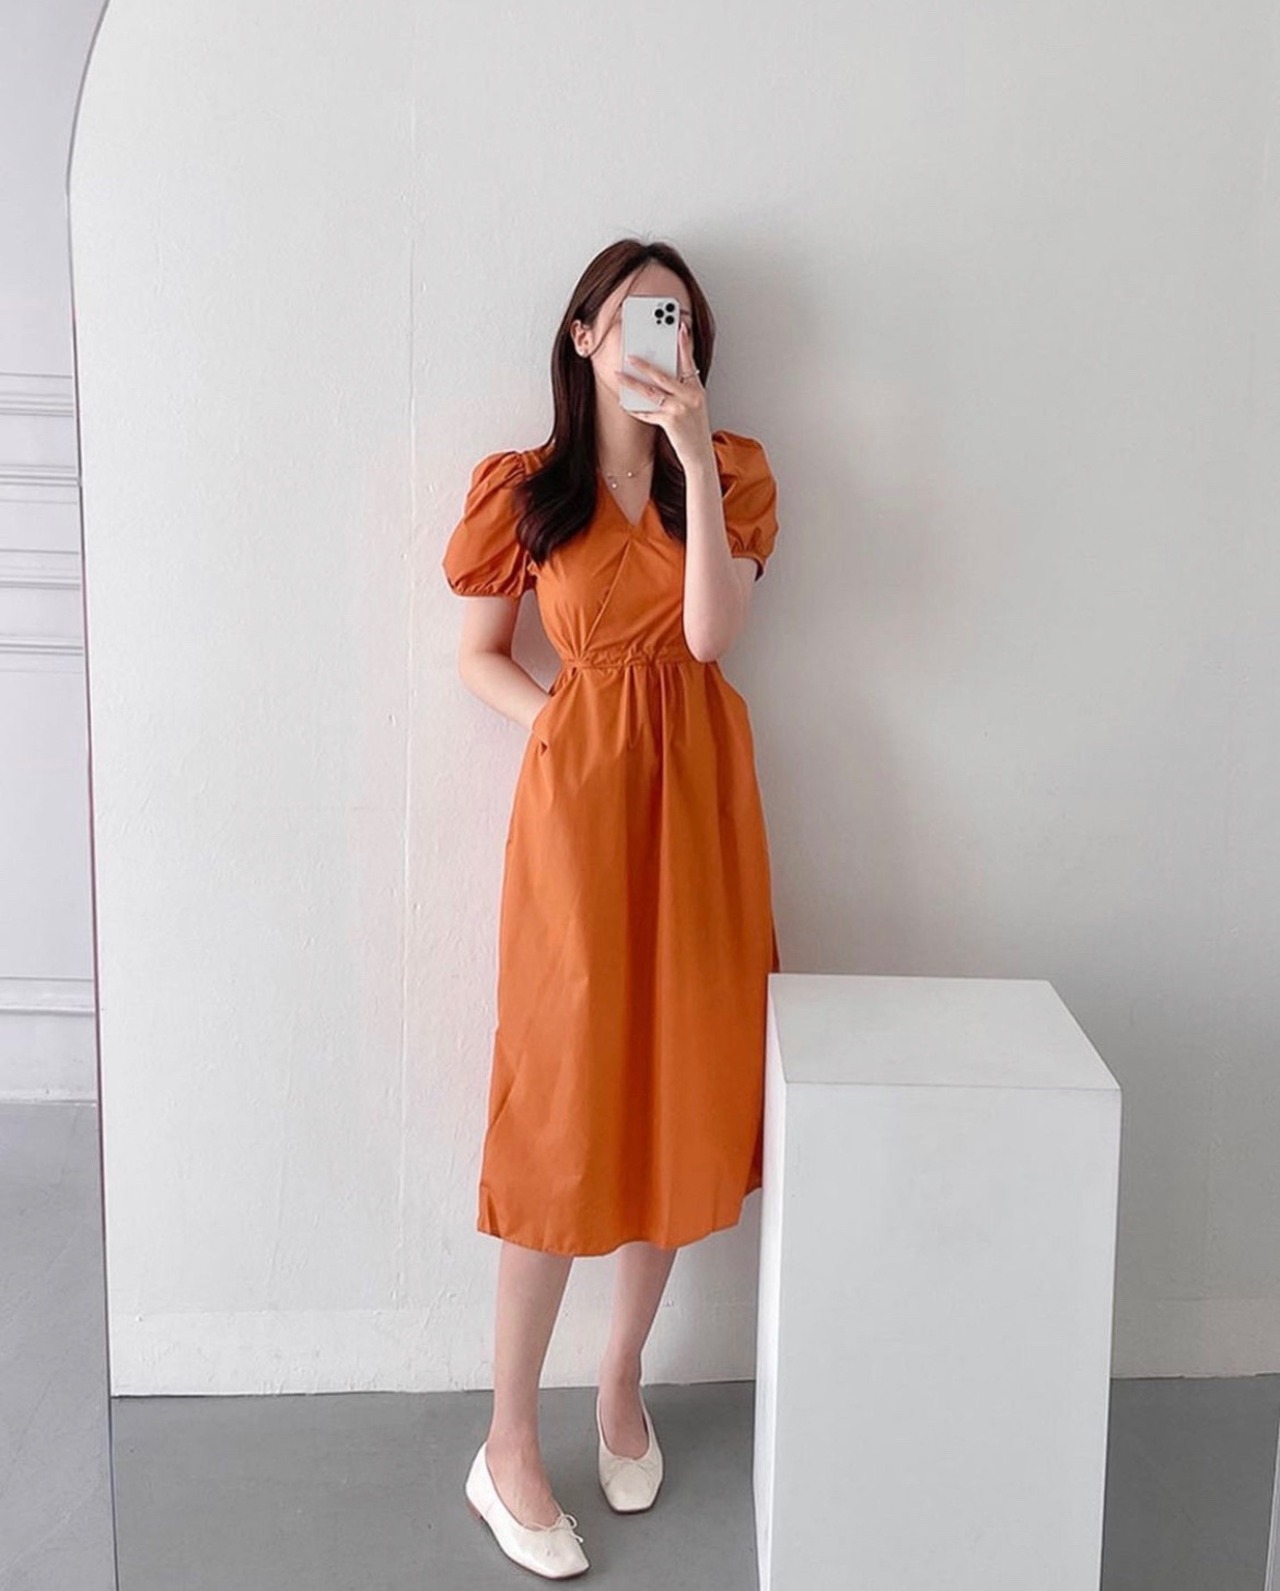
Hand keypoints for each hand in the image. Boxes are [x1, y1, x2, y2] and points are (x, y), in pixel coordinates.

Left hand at [616, 322, 713, 469]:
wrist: (699, 454)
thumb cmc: (695, 429)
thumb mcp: (695, 405)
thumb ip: (682, 390)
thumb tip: (661, 377)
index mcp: (697, 390)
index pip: (689, 362)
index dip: (684, 344)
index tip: (679, 327)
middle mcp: (690, 397)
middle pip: (663, 375)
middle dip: (644, 364)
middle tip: (630, 356)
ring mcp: (680, 409)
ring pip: (651, 392)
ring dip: (632, 383)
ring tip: (619, 376)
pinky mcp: (670, 422)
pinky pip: (647, 413)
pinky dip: (635, 409)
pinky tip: (625, 403)